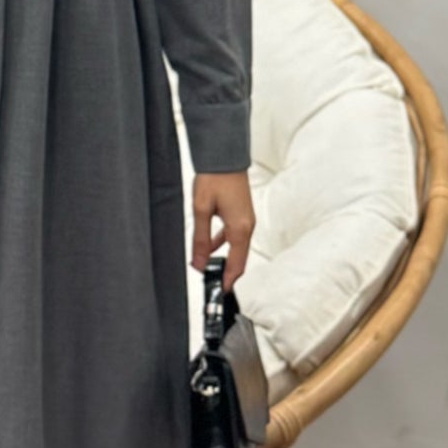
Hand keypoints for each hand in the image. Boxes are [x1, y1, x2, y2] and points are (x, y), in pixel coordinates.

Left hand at [191, 171, 253, 285]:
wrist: (223, 155)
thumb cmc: (214, 178)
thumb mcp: (200, 210)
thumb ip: (201, 239)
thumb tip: (199, 263)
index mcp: (240, 229)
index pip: (237, 265)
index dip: (228, 281)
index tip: (219, 292)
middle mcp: (247, 226)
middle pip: (239, 259)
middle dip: (225, 273)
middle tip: (211, 283)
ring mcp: (246, 219)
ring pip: (237, 248)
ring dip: (224, 259)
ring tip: (207, 267)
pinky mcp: (242, 213)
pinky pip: (235, 236)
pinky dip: (224, 244)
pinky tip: (211, 245)